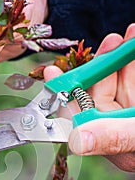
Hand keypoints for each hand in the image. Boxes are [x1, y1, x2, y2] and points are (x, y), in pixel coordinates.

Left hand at [44, 23, 134, 171]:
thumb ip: (113, 135)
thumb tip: (75, 142)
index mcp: (115, 143)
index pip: (81, 118)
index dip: (65, 97)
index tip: (51, 74)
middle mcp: (120, 129)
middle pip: (101, 94)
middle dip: (104, 66)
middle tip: (113, 40)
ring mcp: (132, 115)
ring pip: (118, 83)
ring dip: (122, 58)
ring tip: (131, 36)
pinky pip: (133, 81)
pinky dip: (133, 63)